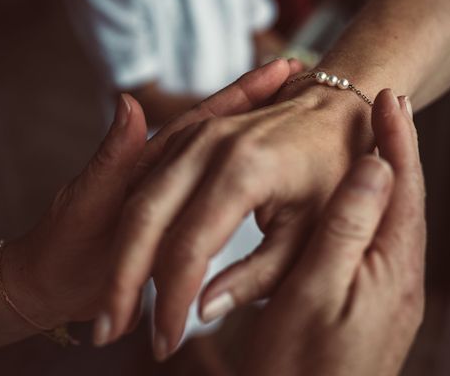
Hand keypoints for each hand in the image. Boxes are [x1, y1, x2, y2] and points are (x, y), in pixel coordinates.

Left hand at [2, 59, 300, 328]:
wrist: (53, 287)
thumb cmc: (64, 241)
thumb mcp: (87, 198)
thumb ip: (112, 156)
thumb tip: (129, 101)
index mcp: (151, 160)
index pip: (204, 118)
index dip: (242, 94)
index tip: (279, 69)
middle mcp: (173, 174)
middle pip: (227, 133)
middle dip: (264, 105)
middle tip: (303, 78)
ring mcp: (181, 201)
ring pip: (229, 170)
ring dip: (263, 139)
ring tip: (301, 115)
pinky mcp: (183, 231)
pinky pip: (226, 211)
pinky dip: (252, 196)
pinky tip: (279, 192)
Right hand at [99, 68, 374, 357]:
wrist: (336, 109)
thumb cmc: (333, 173)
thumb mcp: (311, 234)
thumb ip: (258, 277)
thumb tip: (205, 310)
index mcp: (245, 171)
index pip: (190, 247)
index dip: (172, 302)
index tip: (166, 341)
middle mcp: (209, 146)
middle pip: (145, 219)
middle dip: (123, 280)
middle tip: (113, 330)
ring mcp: (194, 135)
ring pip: (137, 197)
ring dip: (120, 253)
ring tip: (114, 304)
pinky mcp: (188, 134)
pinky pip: (145, 176)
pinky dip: (131, 218)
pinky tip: (122, 253)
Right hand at [243, 89, 424, 375]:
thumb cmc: (300, 362)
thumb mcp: (318, 290)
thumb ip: (348, 226)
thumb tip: (375, 167)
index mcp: (392, 264)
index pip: (403, 186)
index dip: (398, 139)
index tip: (388, 97)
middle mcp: (398, 274)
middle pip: (404, 197)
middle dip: (398, 149)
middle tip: (388, 106)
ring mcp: (382, 288)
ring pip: (388, 216)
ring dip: (385, 173)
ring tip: (376, 139)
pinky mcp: (363, 299)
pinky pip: (371, 236)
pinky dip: (366, 203)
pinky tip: (355, 198)